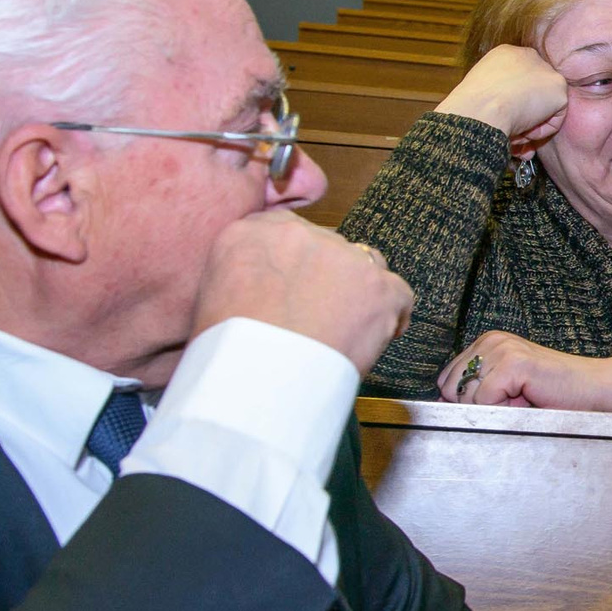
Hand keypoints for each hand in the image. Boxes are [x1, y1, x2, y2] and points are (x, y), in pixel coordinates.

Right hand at [195, 213, 414, 374]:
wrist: (258, 377)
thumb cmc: (229, 352)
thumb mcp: (212, 296)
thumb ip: (243, 273)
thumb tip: (267, 284)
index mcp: (252, 233)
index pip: (286, 232)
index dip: (297, 264)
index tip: (297, 288)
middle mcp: (301, 234)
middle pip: (327, 248)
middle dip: (327, 279)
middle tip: (317, 318)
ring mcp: (345, 257)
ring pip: (365, 265)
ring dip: (359, 293)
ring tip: (342, 330)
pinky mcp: (380, 286)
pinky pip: (399, 293)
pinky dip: (391, 316)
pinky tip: (371, 340)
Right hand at [437, 45, 569, 152]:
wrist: (481, 109)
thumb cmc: (472, 106)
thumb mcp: (482, 91)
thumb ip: (500, 93)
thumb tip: (511, 113)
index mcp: (505, 54)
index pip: (519, 81)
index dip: (513, 104)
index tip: (504, 118)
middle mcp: (528, 55)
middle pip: (534, 93)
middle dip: (526, 116)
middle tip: (512, 131)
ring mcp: (546, 70)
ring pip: (544, 107)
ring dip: (531, 125)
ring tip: (513, 130)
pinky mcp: (559, 86)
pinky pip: (555, 119)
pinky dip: (541, 132)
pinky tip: (524, 128)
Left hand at [438, 331, 611, 411]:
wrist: (596, 389)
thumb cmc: (555, 394)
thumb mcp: (507, 390)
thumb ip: (476, 392)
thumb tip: (439, 405)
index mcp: (487, 343)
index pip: (447, 379)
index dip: (466, 401)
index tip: (500, 402)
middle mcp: (491, 340)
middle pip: (450, 387)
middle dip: (476, 406)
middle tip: (513, 403)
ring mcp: (501, 348)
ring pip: (466, 396)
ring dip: (492, 410)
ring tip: (522, 400)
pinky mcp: (512, 362)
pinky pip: (484, 400)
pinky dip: (503, 411)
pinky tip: (527, 401)